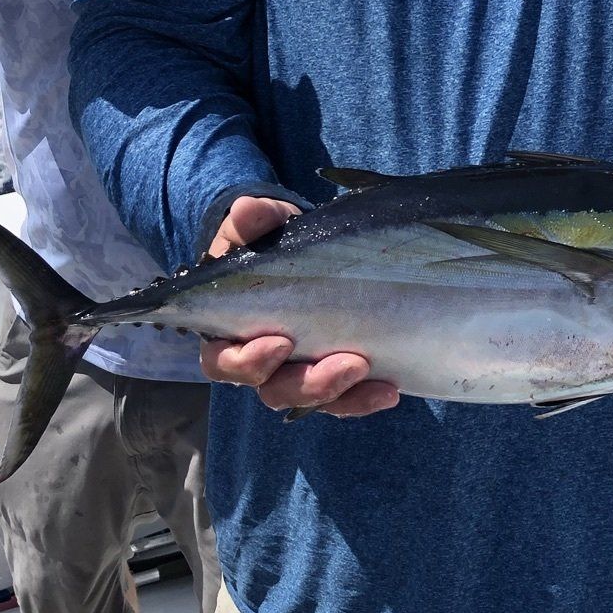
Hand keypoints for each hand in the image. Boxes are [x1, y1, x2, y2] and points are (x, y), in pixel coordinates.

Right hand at [199, 196, 399, 417]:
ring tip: (372, 376)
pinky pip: (343, 399)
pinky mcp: (329, 376)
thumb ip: (254, 220)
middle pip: (272, 390)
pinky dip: (362, 398)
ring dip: (340, 394)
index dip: (249, 361)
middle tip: (349, 363)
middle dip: (309, 383)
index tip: (281, 342)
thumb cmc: (271, 240)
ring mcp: (296, 372)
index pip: (224, 361)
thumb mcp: (262, 224)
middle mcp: (259, 361)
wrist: (305, 247)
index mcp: (227, 330)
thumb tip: (248, 211)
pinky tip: (388, 390)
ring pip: (309, 400)